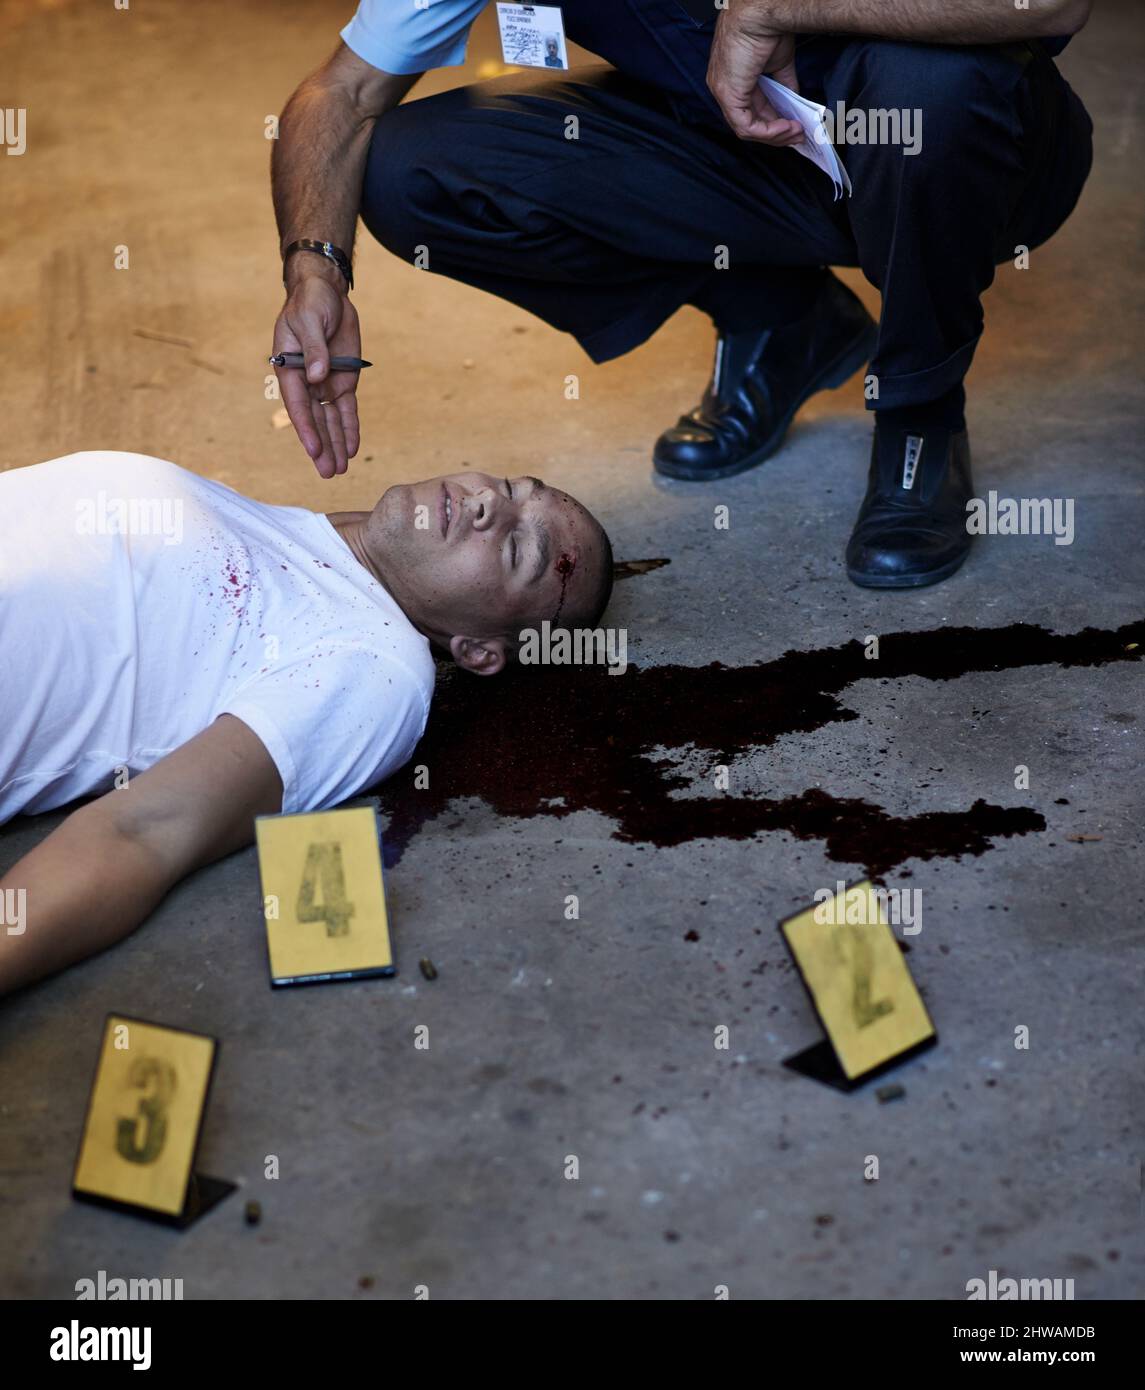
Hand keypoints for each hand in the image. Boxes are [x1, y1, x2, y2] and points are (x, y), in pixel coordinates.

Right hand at [272, 272, 361, 478]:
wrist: (327, 293)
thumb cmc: (311, 302)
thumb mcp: (310, 319)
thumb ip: (313, 348)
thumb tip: (317, 376)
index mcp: (289, 369)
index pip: (298, 405)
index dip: (306, 429)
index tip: (315, 450)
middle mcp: (306, 382)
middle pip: (314, 421)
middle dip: (322, 447)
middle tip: (328, 473)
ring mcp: (325, 384)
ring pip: (330, 421)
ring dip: (335, 445)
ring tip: (340, 470)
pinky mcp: (343, 382)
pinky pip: (346, 410)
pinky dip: (349, 429)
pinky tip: (351, 449)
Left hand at [707, 11, 803, 144]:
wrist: (762, 13)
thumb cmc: (768, 28)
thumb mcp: (779, 63)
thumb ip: (785, 85)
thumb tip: (795, 101)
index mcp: (733, 78)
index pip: (750, 109)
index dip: (773, 122)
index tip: (793, 126)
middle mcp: (723, 87)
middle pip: (748, 123)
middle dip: (776, 134)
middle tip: (798, 136)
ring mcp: (723, 93)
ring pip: (747, 129)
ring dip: (775, 135)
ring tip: (796, 132)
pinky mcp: (728, 96)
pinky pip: (747, 126)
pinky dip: (769, 131)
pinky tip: (787, 126)